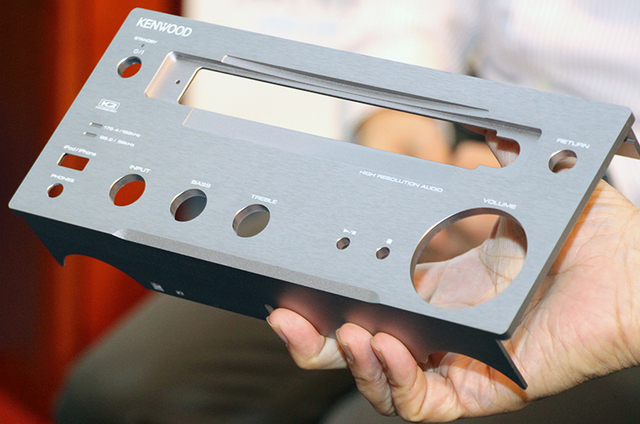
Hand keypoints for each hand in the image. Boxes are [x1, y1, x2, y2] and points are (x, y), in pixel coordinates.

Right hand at [268, 181, 639, 420]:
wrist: (634, 271)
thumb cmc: (582, 237)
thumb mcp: (515, 194)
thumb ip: (483, 167)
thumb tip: (463, 144)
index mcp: (435, 289)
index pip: (365, 301)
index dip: (324, 295)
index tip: (293, 277)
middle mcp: (437, 329)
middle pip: (357, 349)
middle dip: (312, 341)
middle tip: (287, 319)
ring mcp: (455, 362)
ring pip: (381, 382)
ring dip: (351, 360)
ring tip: (347, 331)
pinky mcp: (480, 388)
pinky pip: (424, 403)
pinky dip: (396, 382)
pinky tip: (386, 348)